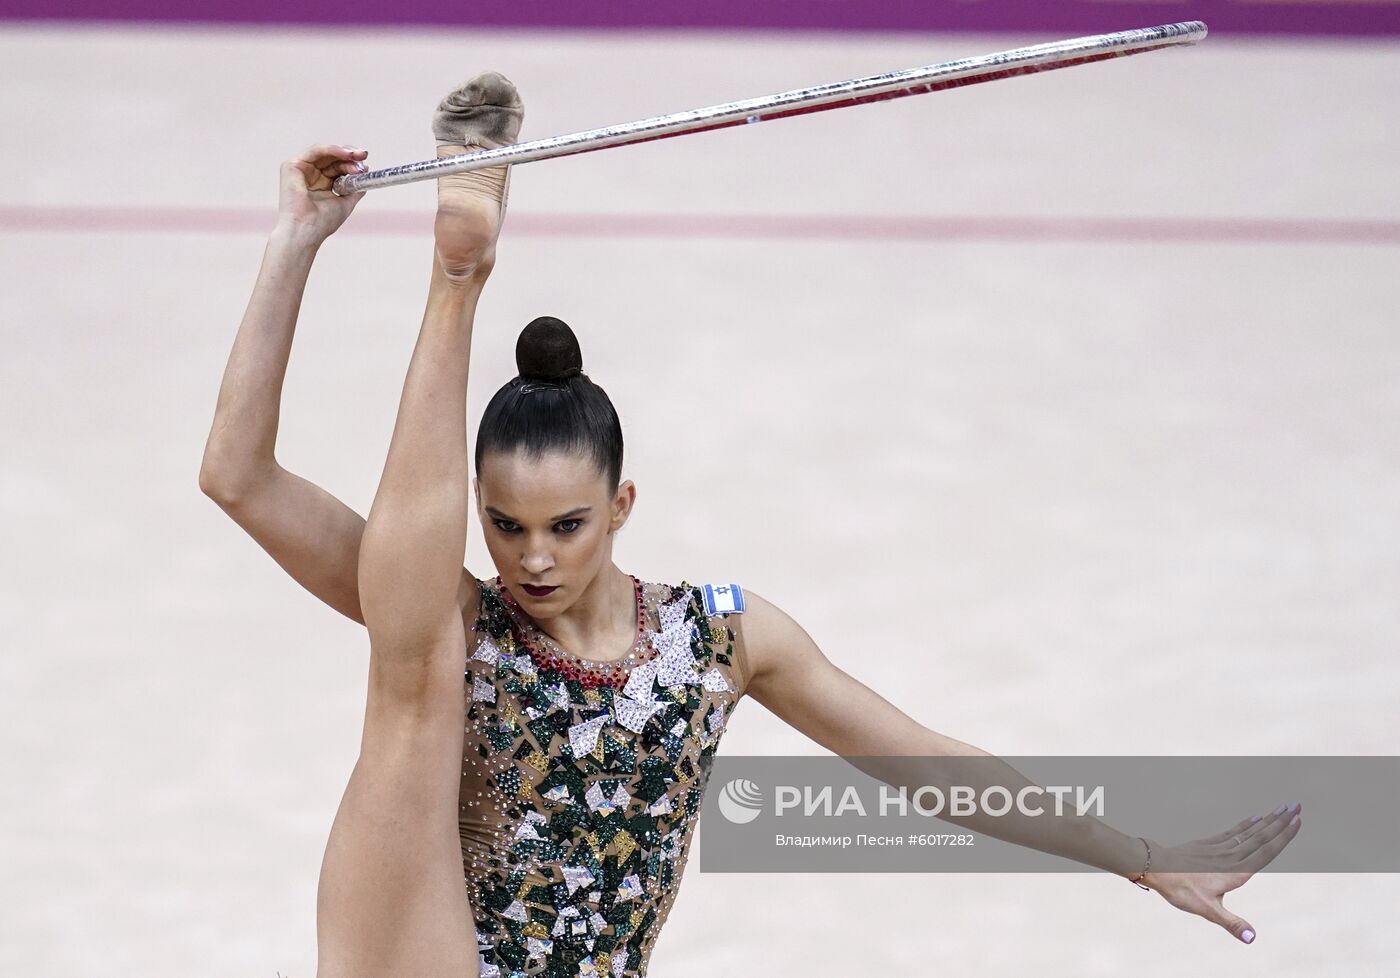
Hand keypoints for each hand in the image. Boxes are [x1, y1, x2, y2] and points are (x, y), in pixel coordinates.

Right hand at [276, 144, 368, 241]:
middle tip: (364, 156)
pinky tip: (345, 154)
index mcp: (321, 184)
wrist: (306, 231)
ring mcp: (301, 169)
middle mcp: (310, 175)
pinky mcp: (292, 165)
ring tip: (357, 156)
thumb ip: (355, 189)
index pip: (338, 167)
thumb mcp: (345, 202)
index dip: (352, 164)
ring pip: (325, 152)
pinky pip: (315, 150)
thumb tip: (366, 175)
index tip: (366, 166)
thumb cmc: (322, 222)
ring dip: (343, 152)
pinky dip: (332, 149)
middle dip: (350, 156)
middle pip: (332, 158)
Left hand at [1141, 803, 1301, 943]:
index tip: (1297, 821)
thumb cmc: (1181, 890)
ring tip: (1283, 807)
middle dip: (1281, 822)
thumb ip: (1231, 923)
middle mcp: (1231, 856)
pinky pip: (1232, 831)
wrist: (1155, 868)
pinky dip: (1246, 824)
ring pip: (1249, 831)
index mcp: (1236, 871)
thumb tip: (1252, 938)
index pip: (1266, 851)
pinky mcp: (1208, 844)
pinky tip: (1255, 817)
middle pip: (1261, 836)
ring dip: (1268, 820)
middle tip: (1297, 805)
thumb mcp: (1208, 910)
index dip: (1283, 837)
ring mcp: (1220, 848)